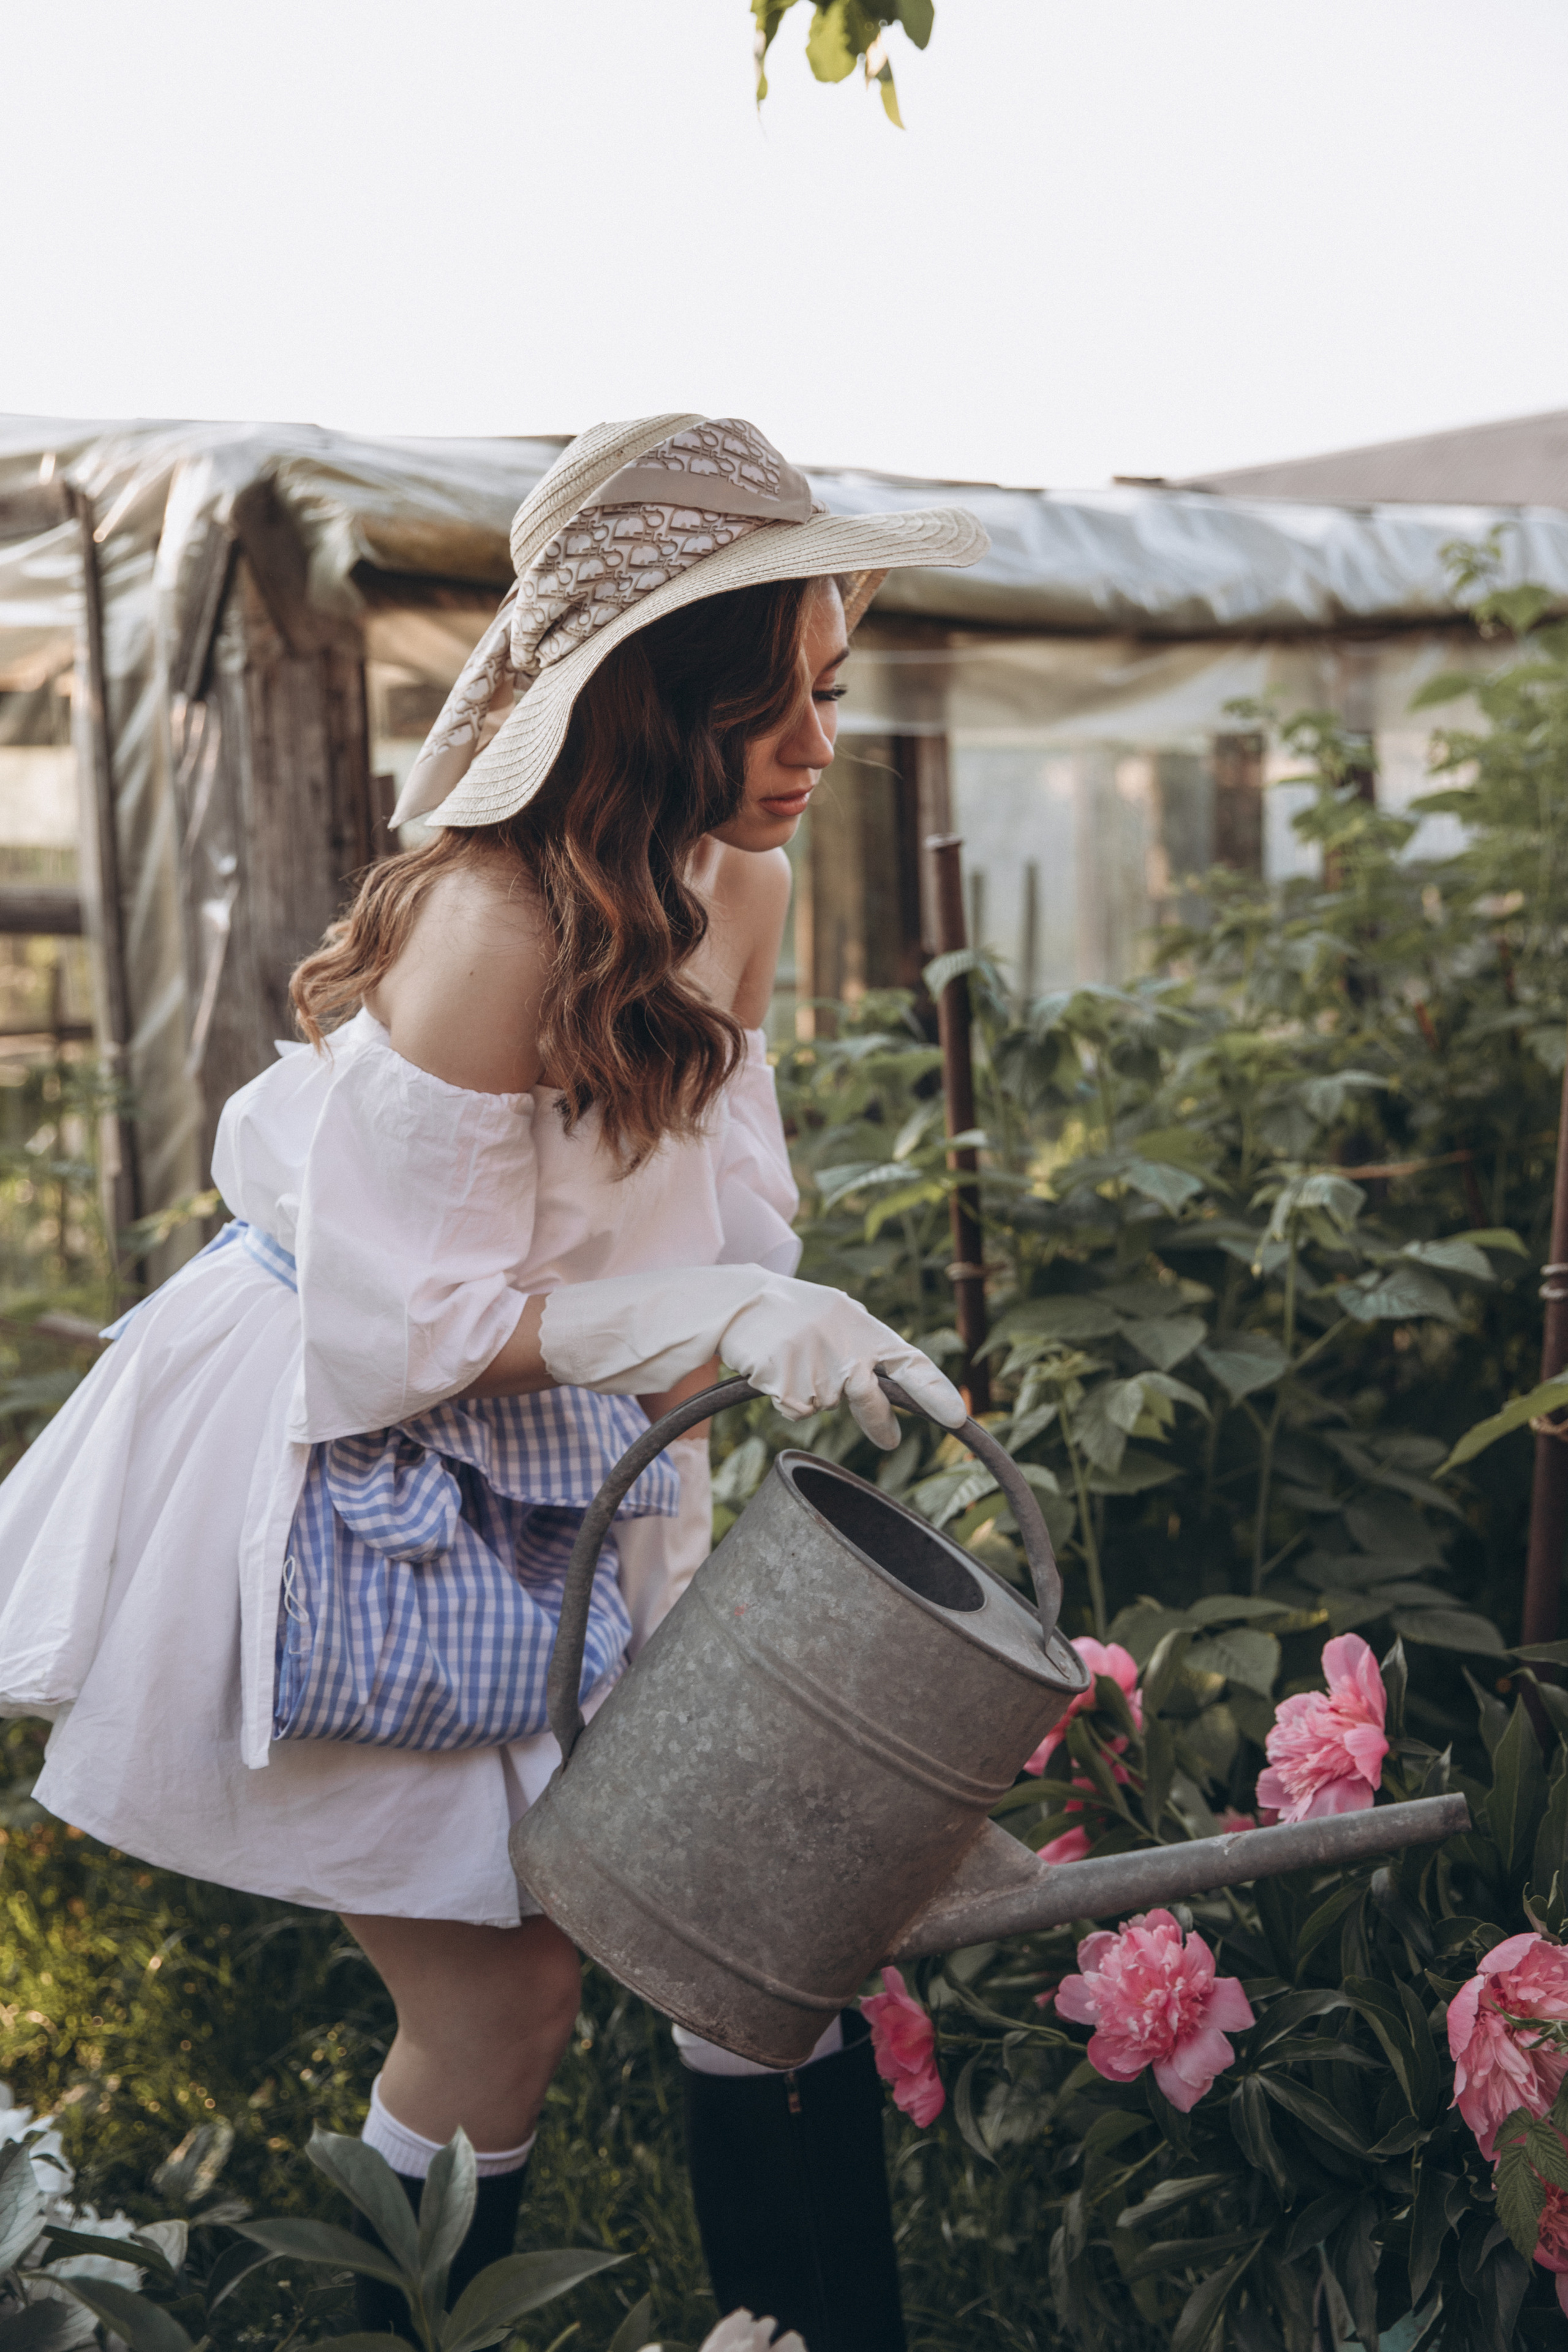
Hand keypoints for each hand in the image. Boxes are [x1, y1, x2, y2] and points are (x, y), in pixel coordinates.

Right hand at [720, 1281, 964, 1447]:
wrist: (741, 1300)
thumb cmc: (795, 1311)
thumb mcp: (838, 1316)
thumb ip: (866, 1350)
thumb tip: (889, 1401)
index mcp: (865, 1328)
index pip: (910, 1363)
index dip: (935, 1391)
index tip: (957, 1417)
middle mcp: (845, 1348)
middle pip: (870, 1400)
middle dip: (879, 1422)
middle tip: (889, 1441)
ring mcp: (814, 1366)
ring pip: (824, 1406)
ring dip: (810, 1393)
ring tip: (793, 1358)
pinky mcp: (784, 1382)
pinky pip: (796, 1410)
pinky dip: (785, 1398)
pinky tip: (775, 1368)